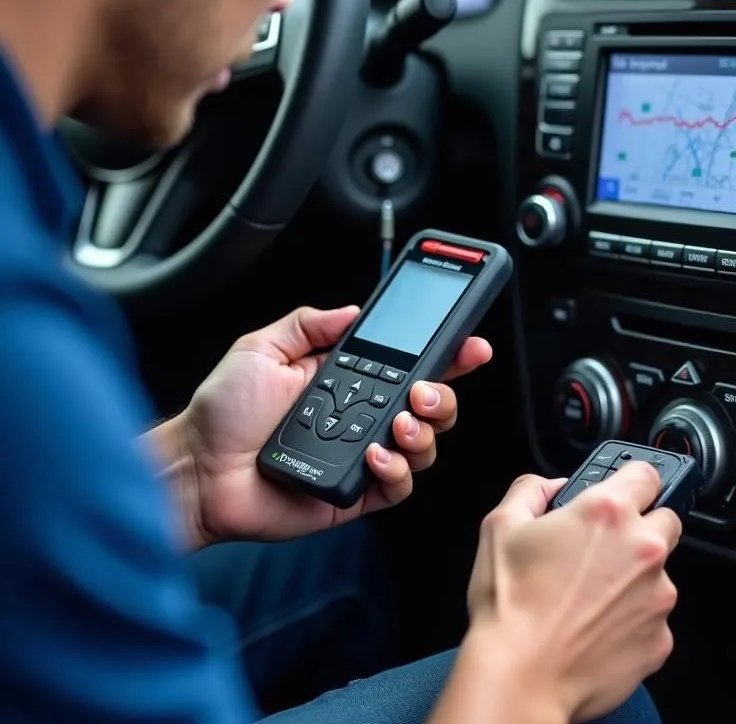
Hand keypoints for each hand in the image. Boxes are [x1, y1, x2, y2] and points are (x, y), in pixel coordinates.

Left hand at [155, 305, 491, 546]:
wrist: (198, 471)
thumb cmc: (222, 414)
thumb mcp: (262, 348)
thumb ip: (309, 323)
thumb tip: (353, 309)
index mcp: (347, 380)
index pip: (410, 364)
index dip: (446, 355)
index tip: (470, 344)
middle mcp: (363, 418)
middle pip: (431, 405)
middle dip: (444, 395)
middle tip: (424, 390)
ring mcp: (363, 456)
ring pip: (425, 445)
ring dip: (425, 431)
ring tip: (398, 423)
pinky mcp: (357, 493)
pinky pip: (400, 485)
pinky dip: (399, 469)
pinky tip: (376, 455)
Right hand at [458, 467, 679, 721]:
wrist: (520, 677)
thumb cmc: (509, 604)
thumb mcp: (500, 525)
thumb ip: (531, 489)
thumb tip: (551, 487)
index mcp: (607, 513)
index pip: (647, 474)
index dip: (632, 481)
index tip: (622, 492)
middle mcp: (642, 549)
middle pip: (666, 520)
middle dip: (641, 527)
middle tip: (604, 547)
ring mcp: (656, 597)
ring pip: (660, 572)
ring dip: (635, 576)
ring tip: (591, 596)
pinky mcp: (659, 639)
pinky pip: (654, 618)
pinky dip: (633, 619)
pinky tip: (597, 626)